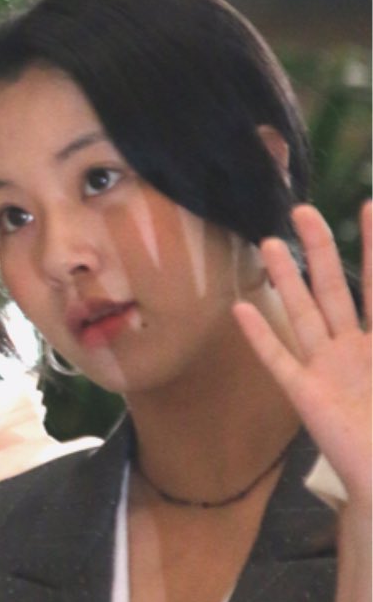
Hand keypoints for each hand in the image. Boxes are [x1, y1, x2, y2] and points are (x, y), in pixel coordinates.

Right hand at [233, 201, 370, 512]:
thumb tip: (366, 306)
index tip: (367, 206)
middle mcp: (353, 349)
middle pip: (333, 289)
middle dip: (320, 250)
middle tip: (303, 212)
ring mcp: (326, 370)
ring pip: (303, 315)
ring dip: (286, 281)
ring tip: (271, 245)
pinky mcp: (306, 395)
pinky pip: (279, 360)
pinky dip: (260, 335)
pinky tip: (241, 309)